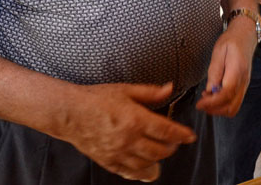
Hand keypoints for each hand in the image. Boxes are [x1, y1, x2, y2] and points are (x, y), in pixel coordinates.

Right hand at [65, 81, 196, 181]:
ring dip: (158, 160)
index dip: (182, 135)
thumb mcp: (126, 90)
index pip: (167, 131)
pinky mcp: (108, 162)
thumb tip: (170, 88)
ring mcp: (118, 153)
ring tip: (160, 152)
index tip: (190, 136)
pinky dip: (141, 172)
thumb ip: (150, 92)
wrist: (70, 113)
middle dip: (172, 147)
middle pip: (160, 151)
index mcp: (136, 119)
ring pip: (147, 165)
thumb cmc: (97, 98)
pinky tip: (146, 167)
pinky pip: (130, 173)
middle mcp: (129, 139)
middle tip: (173, 141)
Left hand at [197, 16, 255, 116]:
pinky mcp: (242, 87)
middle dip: (214, 109)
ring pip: (234, 108)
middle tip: (201, 103)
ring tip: (207, 100)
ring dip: (218, 109)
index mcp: (237, 71)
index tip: (199, 104)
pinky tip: (214, 96)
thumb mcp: (219, 51)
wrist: (245, 36)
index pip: (226, 94)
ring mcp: (244, 85)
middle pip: (231, 107)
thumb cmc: (232, 41)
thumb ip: (214, 71)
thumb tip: (209, 90)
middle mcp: (243, 81)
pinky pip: (234, 103)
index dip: (212, 102)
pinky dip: (223, 105)